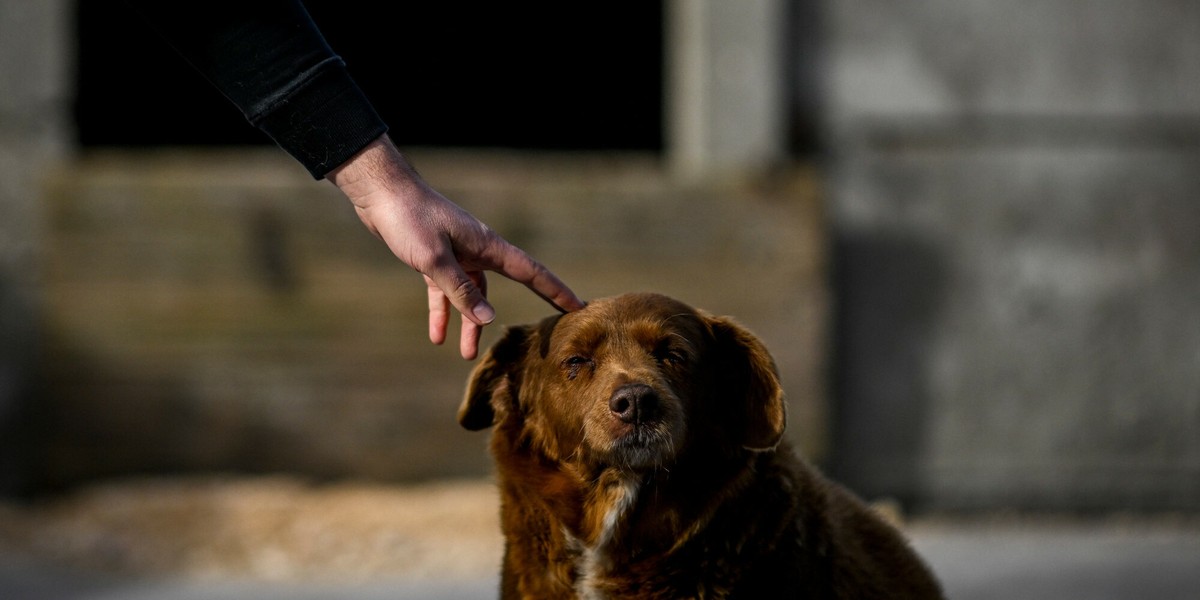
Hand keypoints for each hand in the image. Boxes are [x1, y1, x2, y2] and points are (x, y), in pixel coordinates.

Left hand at [327, 135, 584, 359]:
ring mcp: (457, 254)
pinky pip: (445, 290)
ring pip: (469, 295)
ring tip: (466, 356)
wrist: (381, 193)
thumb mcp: (435, 260)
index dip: (556, 290)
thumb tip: (488, 320)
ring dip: (468, 323)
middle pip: (502, 289)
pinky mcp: (435, 257)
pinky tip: (436, 337)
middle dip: (513, 315)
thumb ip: (460, 292)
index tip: (578, 306)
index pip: (532, 272)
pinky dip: (442, 312)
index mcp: (487, 246)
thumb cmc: (410, 220)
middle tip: (534, 341)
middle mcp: (477, 250)